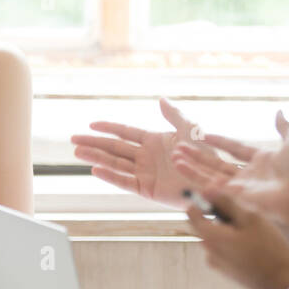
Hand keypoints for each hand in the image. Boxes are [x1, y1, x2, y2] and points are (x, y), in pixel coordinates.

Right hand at [72, 98, 221, 207]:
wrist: (214, 181)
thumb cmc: (208, 156)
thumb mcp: (192, 131)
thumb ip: (175, 116)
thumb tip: (161, 99)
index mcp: (154, 141)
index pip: (125, 133)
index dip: (108, 128)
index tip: (91, 124)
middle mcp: (146, 156)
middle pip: (114, 148)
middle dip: (94, 143)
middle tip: (73, 139)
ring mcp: (145, 173)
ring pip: (115, 164)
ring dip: (96, 157)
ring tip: (77, 152)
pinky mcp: (147, 189)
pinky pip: (125, 181)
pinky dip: (110, 176)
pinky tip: (95, 169)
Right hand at [172, 111, 288, 240]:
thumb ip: (284, 127)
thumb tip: (279, 111)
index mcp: (263, 160)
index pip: (235, 148)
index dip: (220, 141)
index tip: (203, 134)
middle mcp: (249, 174)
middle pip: (218, 163)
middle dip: (198, 155)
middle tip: (179, 147)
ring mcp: (241, 187)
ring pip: (210, 174)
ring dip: (191, 166)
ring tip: (174, 157)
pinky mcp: (235, 196)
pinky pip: (211, 185)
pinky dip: (194, 177)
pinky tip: (181, 167)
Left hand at [185, 188, 288, 288]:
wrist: (281, 284)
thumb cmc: (268, 250)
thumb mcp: (250, 219)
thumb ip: (226, 203)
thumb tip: (207, 190)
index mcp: (209, 237)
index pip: (191, 212)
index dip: (203, 201)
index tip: (222, 199)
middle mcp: (207, 251)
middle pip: (205, 224)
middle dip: (221, 216)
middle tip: (245, 217)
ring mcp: (216, 263)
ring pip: (217, 237)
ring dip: (230, 230)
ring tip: (254, 233)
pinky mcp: (226, 271)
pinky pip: (224, 250)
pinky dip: (234, 243)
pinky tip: (254, 246)